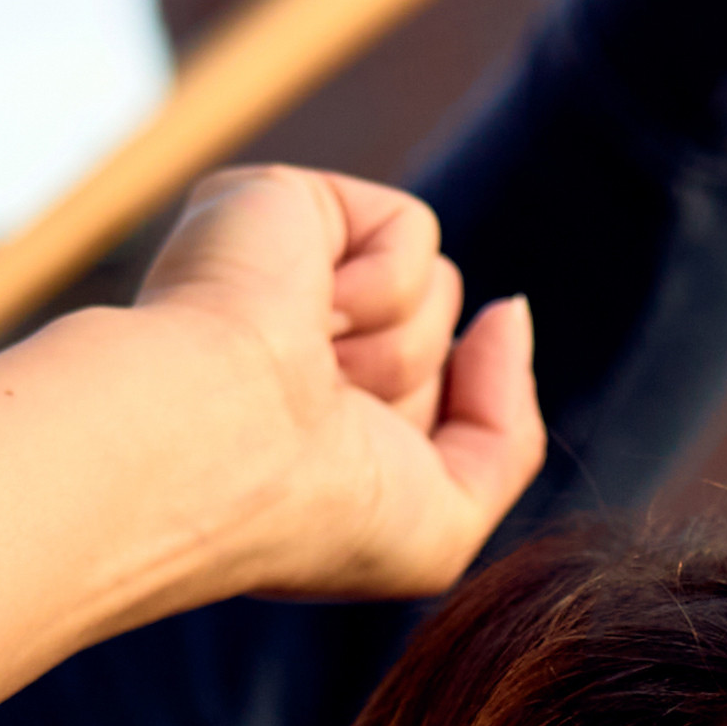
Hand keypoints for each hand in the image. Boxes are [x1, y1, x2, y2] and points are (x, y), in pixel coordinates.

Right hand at [135, 167, 543, 604]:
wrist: (216, 444)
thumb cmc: (311, 510)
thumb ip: (506, 434)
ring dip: (396, 345)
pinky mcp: (283, 200)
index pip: (436, 407)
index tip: (346, 473)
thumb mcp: (441, 525)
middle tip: (321, 416)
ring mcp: (285, 271)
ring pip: (438, 288)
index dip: (423, 441)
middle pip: (443, 345)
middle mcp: (292, 344)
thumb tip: (509, 311)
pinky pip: (413, 230)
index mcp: (309, 418)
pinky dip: (379, 284)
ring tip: (307, 366)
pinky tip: (303, 311)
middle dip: (409, 388)